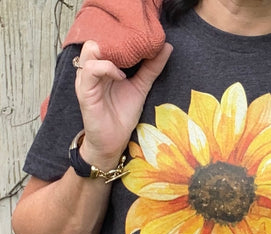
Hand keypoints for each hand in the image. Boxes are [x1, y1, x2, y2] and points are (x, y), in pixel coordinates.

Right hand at [74, 40, 172, 168]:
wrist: (112, 142)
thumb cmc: (122, 115)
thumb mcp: (141, 87)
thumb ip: (151, 68)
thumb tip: (167, 47)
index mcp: (104, 66)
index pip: (108, 38)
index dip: (123, 35)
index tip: (143, 37)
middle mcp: (93, 69)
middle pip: (98, 39)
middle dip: (116, 40)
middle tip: (136, 46)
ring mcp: (87, 79)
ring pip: (91, 49)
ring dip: (111, 52)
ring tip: (128, 64)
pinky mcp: (85, 91)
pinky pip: (91, 70)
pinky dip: (107, 68)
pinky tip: (121, 77)